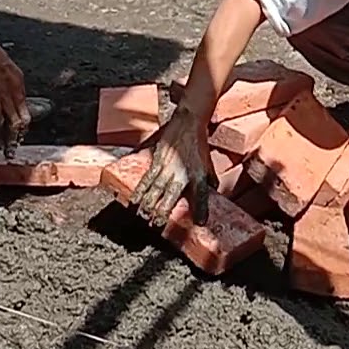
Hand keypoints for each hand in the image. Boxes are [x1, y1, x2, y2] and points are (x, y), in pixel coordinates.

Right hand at [0, 33, 29, 157]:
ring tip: (9, 150)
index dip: (21, 118)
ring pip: (13, 121)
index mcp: (17, 78)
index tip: (19, 129)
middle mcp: (16, 87)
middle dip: (20, 132)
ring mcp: (5, 92)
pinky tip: (0, 144)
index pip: (22, 104)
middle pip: (22, 115)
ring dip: (11, 137)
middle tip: (16, 145)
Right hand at [132, 106, 215, 225]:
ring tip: (143, 216)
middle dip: (162, 211)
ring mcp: (168, 167)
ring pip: (155, 189)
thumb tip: (213, 195)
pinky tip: (135, 201)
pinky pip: (147, 179)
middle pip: (170, 196)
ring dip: (148, 204)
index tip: (199, 223)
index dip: (200, 210)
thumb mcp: (209, 165)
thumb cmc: (199, 147)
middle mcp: (182, 173)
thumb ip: (210, 181)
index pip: (201, 196)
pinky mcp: (157, 161)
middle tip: (156, 224)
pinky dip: (140, 191)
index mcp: (198, 175)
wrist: (188, 124)